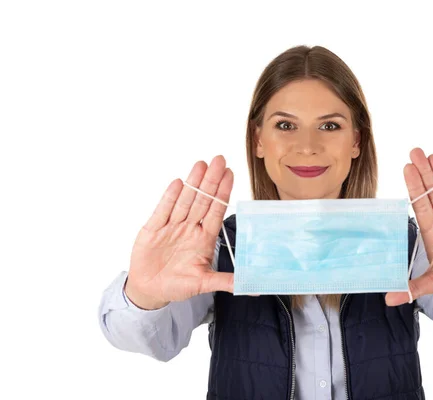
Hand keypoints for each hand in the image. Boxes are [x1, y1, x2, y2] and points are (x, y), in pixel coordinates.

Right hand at [125, 155, 233, 309]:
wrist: (149, 290)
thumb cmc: (177, 285)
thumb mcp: (203, 283)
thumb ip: (225, 281)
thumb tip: (251, 286)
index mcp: (204, 239)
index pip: (216, 211)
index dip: (223, 193)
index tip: (231, 175)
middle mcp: (190, 228)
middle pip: (202, 200)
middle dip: (211, 181)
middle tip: (220, 160)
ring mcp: (172, 227)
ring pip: (184, 201)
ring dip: (193, 183)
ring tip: (202, 164)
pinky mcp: (153, 229)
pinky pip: (163, 210)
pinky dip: (169, 197)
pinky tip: (178, 182)